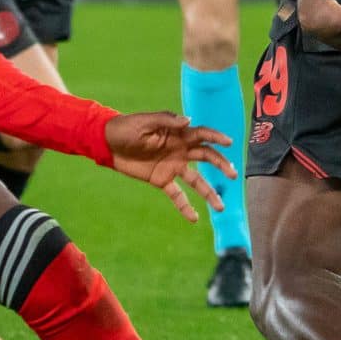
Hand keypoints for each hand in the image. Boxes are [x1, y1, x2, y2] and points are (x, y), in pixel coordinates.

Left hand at [104, 111, 236, 222]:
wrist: (108, 143)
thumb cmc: (127, 127)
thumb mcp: (145, 122)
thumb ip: (167, 121)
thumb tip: (188, 120)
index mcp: (178, 134)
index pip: (202, 135)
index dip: (216, 137)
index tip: (229, 143)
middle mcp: (180, 151)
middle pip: (206, 158)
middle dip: (221, 165)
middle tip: (233, 175)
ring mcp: (172, 166)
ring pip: (196, 180)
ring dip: (209, 192)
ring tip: (220, 207)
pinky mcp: (161, 180)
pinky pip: (177, 194)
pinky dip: (185, 206)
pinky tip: (194, 218)